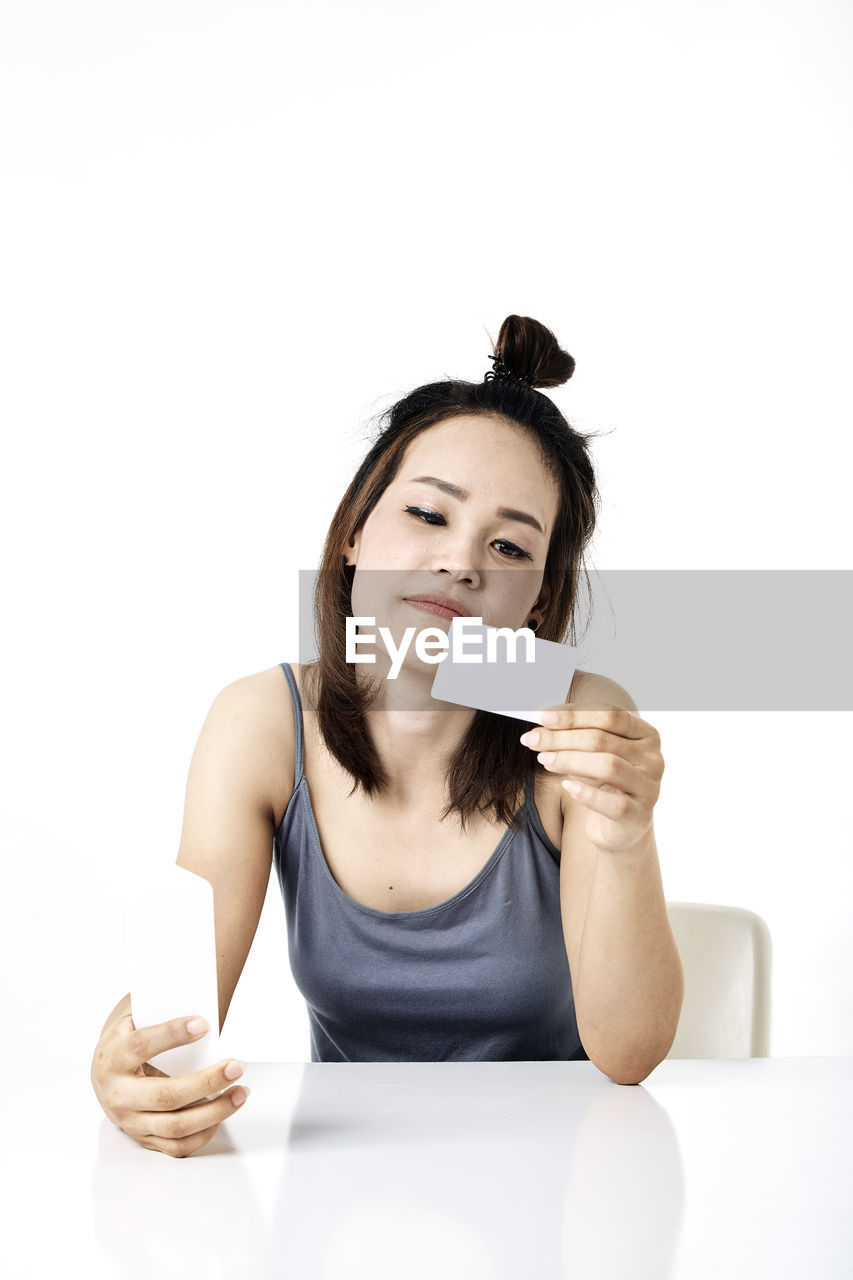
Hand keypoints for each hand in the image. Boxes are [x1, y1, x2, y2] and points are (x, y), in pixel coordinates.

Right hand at [90, 1010, 249, 1157]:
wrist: (103, 1073)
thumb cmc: (126, 1039)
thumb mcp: (132, 1016)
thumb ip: (157, 1003)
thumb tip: (196, 978)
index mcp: (113, 1057)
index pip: (141, 1045)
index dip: (173, 1034)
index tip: (204, 1023)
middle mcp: (118, 1093)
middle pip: (166, 1095)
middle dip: (207, 1081)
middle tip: (236, 1065)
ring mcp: (131, 1120)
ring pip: (176, 1126)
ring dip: (215, 1110)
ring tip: (241, 1091)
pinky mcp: (143, 1137)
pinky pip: (176, 1146)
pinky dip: (204, 1133)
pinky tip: (223, 1113)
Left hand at [519, 703, 663, 853]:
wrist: (619, 826)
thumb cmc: (604, 782)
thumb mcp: (593, 755)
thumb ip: (574, 736)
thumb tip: (541, 725)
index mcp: (646, 734)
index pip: (610, 716)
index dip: (574, 715)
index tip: (541, 717)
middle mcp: (653, 758)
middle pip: (603, 740)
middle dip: (562, 738)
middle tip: (532, 740)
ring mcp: (649, 788)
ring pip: (608, 766)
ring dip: (569, 760)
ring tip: (544, 760)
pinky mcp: (639, 816)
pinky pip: (612, 803)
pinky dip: (586, 793)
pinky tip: (566, 786)